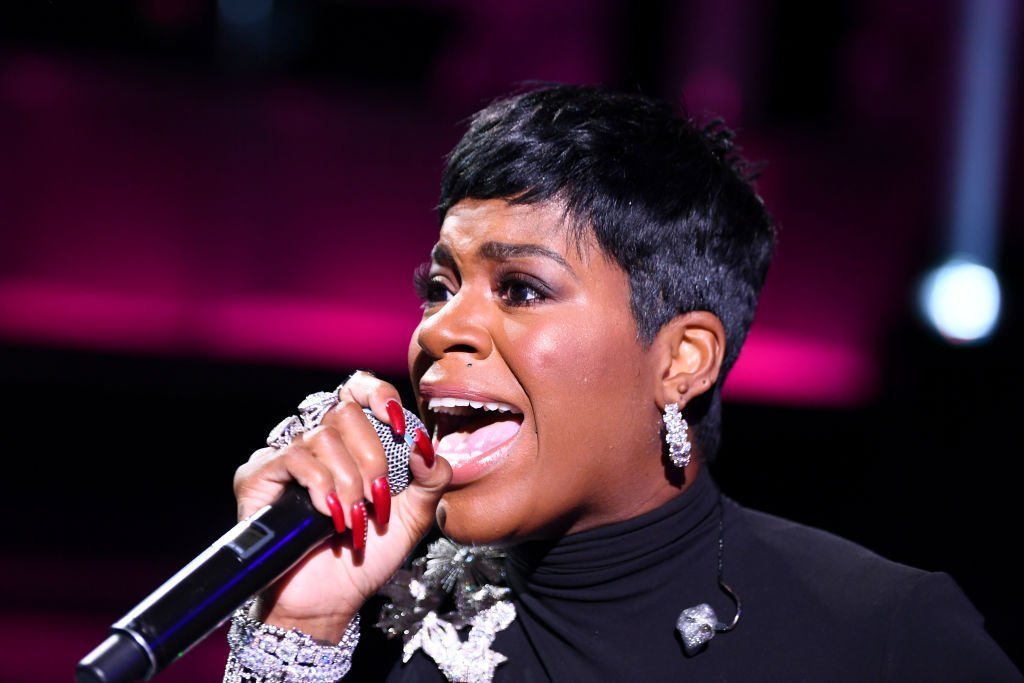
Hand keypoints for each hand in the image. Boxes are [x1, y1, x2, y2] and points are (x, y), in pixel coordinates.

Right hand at [232, 371, 450, 640]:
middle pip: (345, 409)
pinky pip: (293, 457)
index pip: (357, 387)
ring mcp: (285, 455)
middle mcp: (317, 440)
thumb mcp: (414, 515)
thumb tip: (425, 445)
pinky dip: (320, 485)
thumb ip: (432, 478)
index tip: (398, 424)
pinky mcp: (258, 475)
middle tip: (377, 499)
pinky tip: (329, 514)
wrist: (330, 601)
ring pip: (322, 436)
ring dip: (348, 481)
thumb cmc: (367, 556)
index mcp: (353, 440)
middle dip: (372, 456)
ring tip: (354, 518)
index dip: (378, 393)